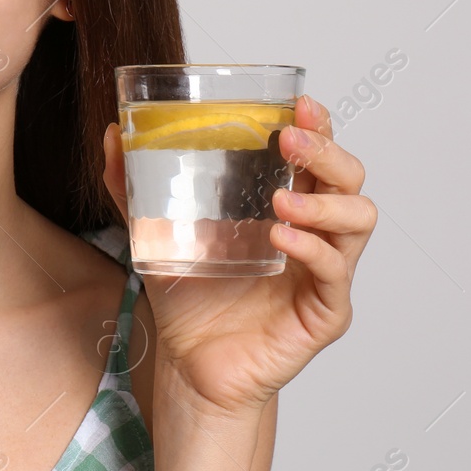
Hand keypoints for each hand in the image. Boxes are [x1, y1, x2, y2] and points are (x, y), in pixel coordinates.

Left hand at [101, 95, 375, 416]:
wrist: (188, 366)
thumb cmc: (189, 299)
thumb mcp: (157, 234)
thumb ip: (134, 188)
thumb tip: (113, 134)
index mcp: (286, 205)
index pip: (318, 155)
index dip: (319, 125)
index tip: (299, 103)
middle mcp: (315, 232)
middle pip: (349, 178)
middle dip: (326, 151)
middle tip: (290, 139)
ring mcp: (325, 272)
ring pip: (358, 219)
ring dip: (324, 200)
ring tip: (281, 199)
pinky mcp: (325, 312)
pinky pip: (334, 273)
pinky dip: (312, 250)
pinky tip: (281, 241)